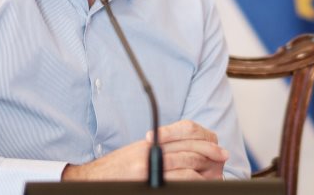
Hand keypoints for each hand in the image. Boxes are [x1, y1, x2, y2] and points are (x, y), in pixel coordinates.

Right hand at [61, 120, 228, 180]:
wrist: (90, 181)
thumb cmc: (114, 171)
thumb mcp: (137, 155)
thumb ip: (159, 151)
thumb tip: (184, 155)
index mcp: (151, 141)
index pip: (184, 131)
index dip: (204, 139)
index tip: (217, 146)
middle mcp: (151, 148)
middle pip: (189, 145)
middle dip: (209, 152)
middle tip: (223, 157)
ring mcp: (149, 163)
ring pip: (187, 160)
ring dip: (204, 167)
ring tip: (213, 174)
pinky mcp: (148, 177)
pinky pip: (178, 177)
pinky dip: (192, 180)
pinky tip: (198, 183)